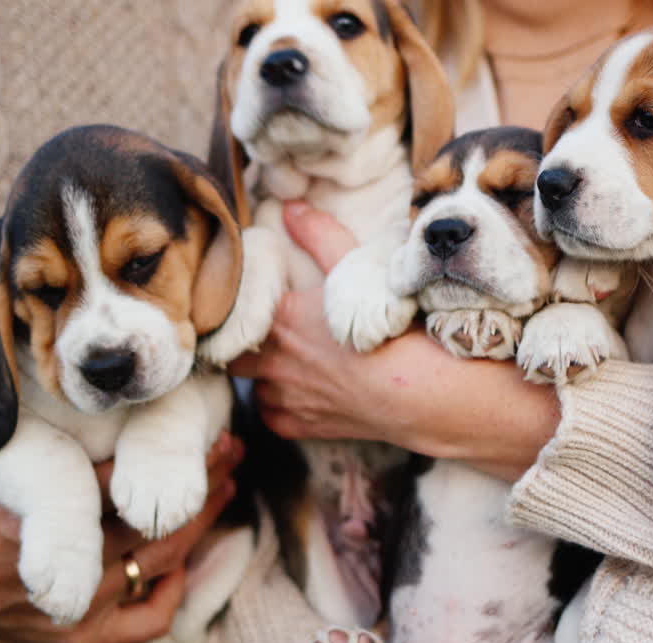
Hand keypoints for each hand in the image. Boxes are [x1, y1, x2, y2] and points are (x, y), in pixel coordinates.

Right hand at [0, 408, 240, 642]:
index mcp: (42, 510)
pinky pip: (146, 619)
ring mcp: (75, 608)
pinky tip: (186, 556)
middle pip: (160, 526)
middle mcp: (66, 566)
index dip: (181, 458)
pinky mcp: (78, 638)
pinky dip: (172, 588)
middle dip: (205, 486)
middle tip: (231, 451)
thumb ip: (10, 393)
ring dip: (202, 525)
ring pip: (161, 566)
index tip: (211, 428)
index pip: (130, 484)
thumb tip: (38, 328)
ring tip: (225, 486)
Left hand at [230, 202, 559, 479]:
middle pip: (232, 352)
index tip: (248, 305)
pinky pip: (271, 417)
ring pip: (252, 385)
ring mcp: (285, 396)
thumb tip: (290, 206)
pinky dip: (280, 408)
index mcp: (280, 317)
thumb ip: (319, 235)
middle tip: (265, 336)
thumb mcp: (357, 270)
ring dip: (263, 376)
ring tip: (288, 366)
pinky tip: (301, 394)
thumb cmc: (392, 331)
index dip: (238, 307)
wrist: (420, 392)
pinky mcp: (298, 426)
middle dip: (243, 344)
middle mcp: (273, 359)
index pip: (232, 310)